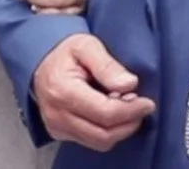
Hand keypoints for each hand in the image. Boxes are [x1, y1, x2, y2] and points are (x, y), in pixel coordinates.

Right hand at [32, 34, 155, 150]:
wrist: (40, 60)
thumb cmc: (65, 52)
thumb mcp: (87, 46)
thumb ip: (107, 65)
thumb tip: (130, 84)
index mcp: (62, 90)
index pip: (105, 113)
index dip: (132, 110)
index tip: (148, 103)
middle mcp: (56, 113)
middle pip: (104, 134)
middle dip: (129, 123)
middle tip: (139, 106)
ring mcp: (56, 125)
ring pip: (100, 142)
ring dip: (120, 129)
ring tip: (124, 108)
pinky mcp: (58, 132)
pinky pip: (92, 141)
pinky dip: (107, 131)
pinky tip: (109, 113)